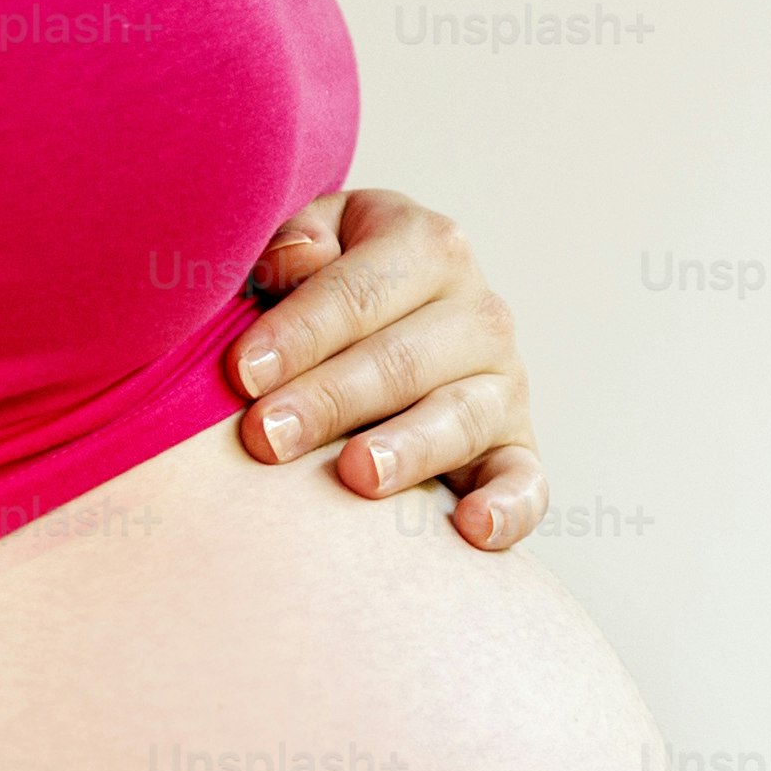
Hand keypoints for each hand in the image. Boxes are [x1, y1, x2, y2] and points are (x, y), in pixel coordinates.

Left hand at [233, 188, 545, 552]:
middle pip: (402, 359)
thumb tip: (300, 260)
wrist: (386, 329)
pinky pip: (527, 483)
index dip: (300, 331)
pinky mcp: (516, 448)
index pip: (360, 291)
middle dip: (330, 398)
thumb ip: (295, 241)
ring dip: (408, 448)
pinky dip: (508, 508)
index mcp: (428, 247)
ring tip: (357, 474)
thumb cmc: (327, 289)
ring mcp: (505, 383)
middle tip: (267, 435)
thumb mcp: (313, 241)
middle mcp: (478, 313)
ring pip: (460, 417)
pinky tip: (473, 529)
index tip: (243, 373)